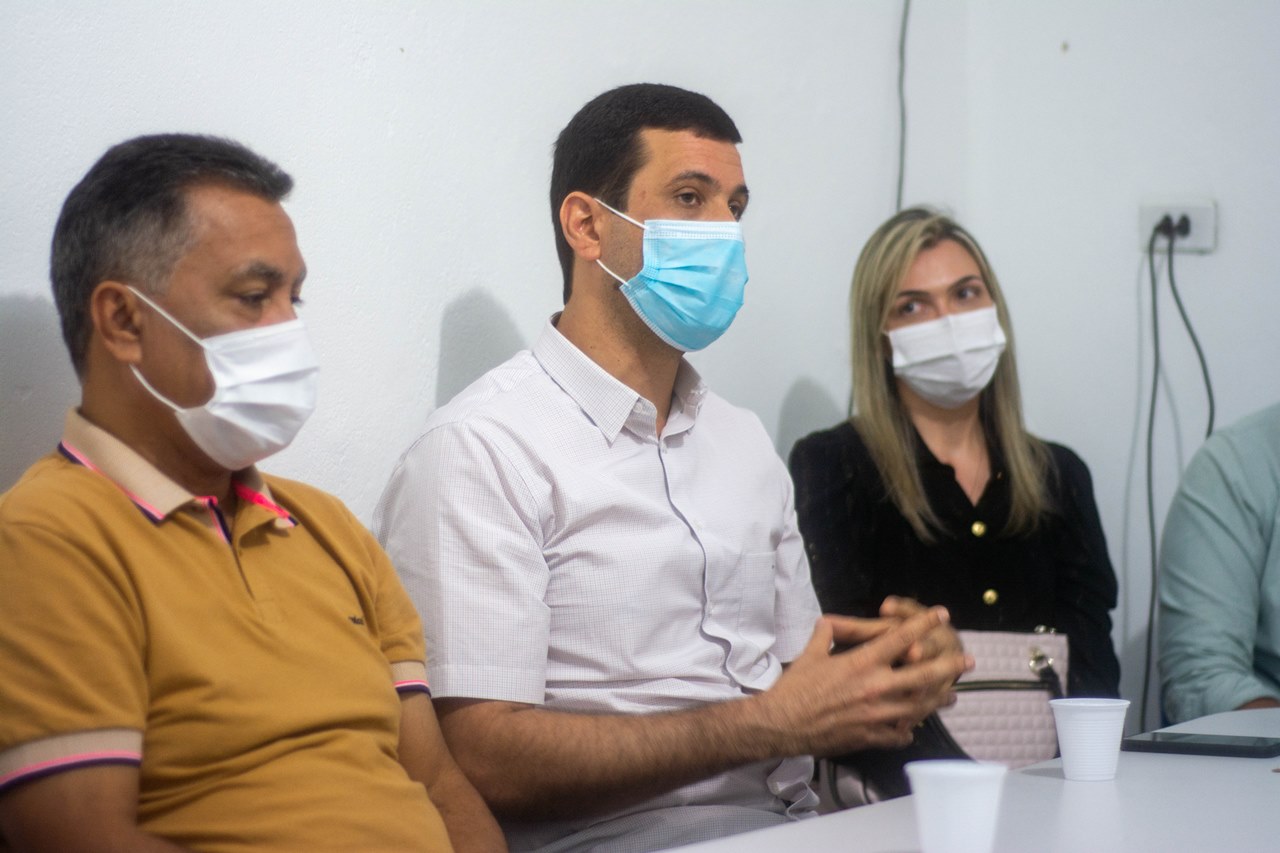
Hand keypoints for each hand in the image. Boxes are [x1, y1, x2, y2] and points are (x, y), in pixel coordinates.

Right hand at [760, 607, 973, 756]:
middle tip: (967, 661)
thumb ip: (827, 635)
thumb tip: (829, 621)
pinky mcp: (870, 736)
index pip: (900, 638)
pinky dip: (909, 729)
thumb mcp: (811, 653)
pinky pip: (899, 734)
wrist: (782, 723)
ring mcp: (875, 714)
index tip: (941, 614)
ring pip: (918, 707)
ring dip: (937, 700)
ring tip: (951, 695)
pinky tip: (913, 726)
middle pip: (922, 675)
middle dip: (947, 666)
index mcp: (861, 663)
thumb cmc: (795, 687)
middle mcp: (875, 687)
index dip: (923, 624)